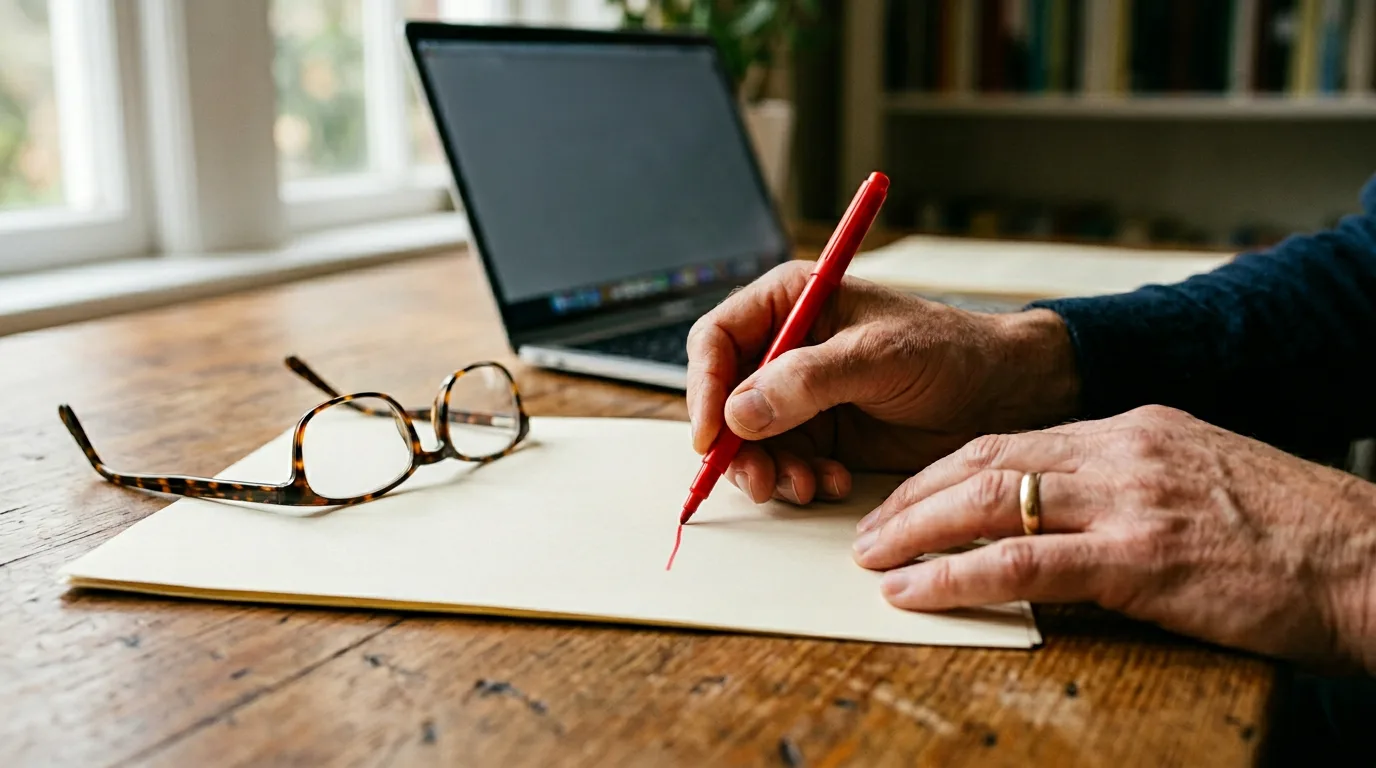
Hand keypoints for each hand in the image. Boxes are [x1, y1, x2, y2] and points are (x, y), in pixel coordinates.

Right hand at [685, 260, 1078, 505]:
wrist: (1005, 394)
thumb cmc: (950, 353)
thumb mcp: (878, 357)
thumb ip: (807, 381)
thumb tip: (739, 412)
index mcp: (791, 302)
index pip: (718, 340)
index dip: (705, 386)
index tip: (712, 434)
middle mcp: (787, 347)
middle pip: (724, 398)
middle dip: (735, 444)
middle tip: (759, 479)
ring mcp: (801, 394)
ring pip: (749, 439)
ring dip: (769, 469)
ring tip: (805, 486)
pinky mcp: (822, 434)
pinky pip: (785, 463)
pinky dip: (799, 480)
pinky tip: (833, 483)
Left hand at [854, 405, 1375, 670]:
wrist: (1372, 559)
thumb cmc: (1296, 534)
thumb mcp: (1203, 481)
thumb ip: (1129, 486)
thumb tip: (1064, 518)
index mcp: (1134, 427)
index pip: (1011, 440)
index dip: (944, 470)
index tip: (906, 496)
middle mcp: (1121, 450)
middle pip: (983, 459)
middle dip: (912, 494)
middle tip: (868, 529)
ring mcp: (1129, 500)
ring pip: (987, 501)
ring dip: (914, 531)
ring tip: (872, 560)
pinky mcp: (1139, 557)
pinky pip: (1020, 563)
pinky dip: (954, 577)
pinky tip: (914, 593)